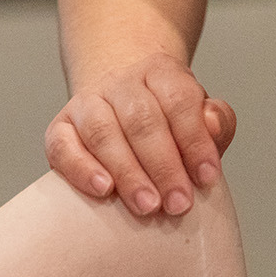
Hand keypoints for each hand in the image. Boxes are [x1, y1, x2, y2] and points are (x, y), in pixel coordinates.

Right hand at [45, 53, 236, 215]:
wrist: (120, 104)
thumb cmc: (167, 121)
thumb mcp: (199, 115)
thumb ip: (216, 122)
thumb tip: (212, 125)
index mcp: (160, 71)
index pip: (179, 99)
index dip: (195, 140)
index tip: (207, 178)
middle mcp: (120, 81)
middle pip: (141, 119)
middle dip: (163, 166)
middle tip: (178, 204)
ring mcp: (86, 102)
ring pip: (102, 131)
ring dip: (128, 172)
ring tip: (147, 206)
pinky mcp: (59, 128)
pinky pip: (62, 146)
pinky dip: (81, 168)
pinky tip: (103, 190)